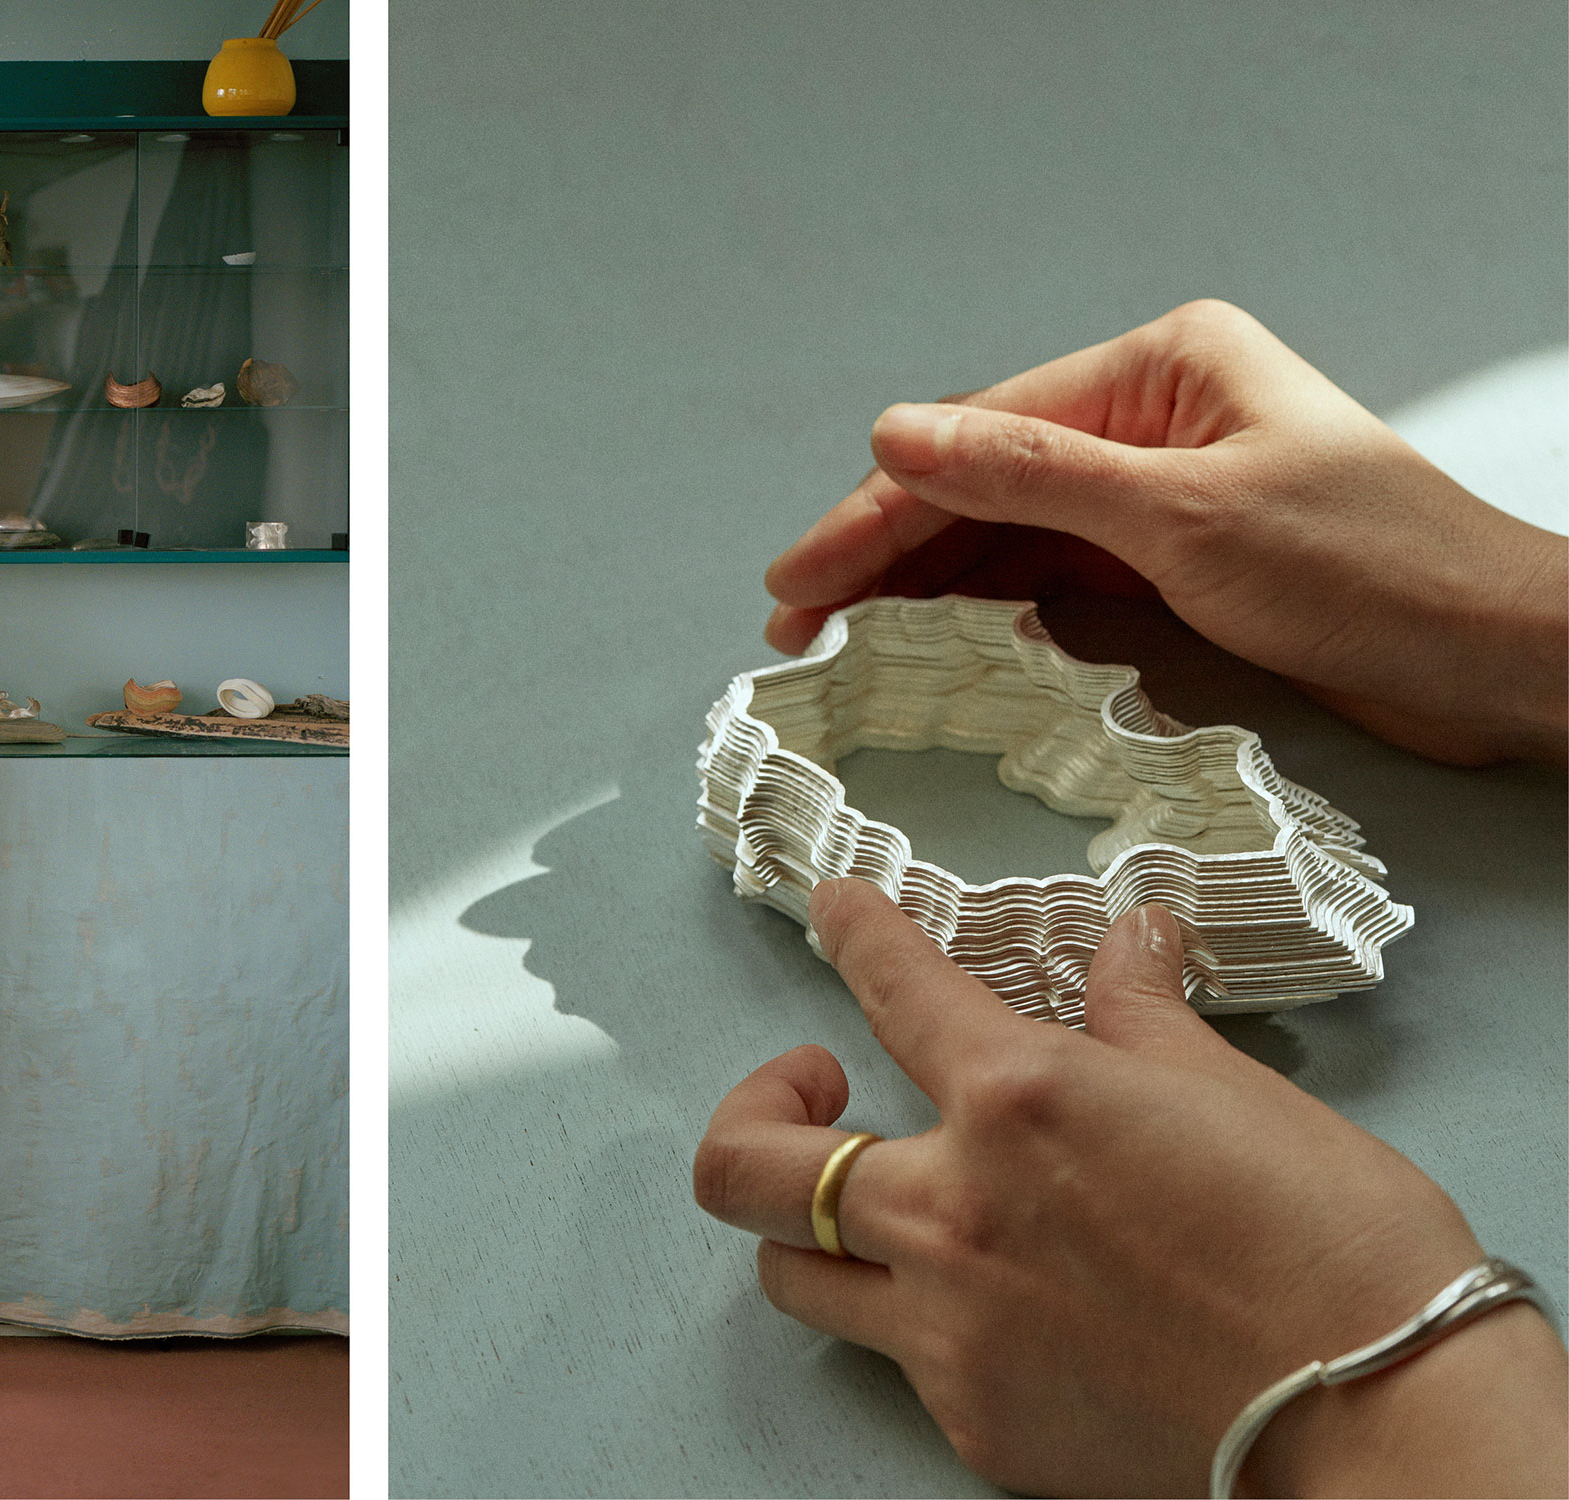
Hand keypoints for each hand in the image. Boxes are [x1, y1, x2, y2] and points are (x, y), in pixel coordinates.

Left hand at [692, 878, 1567, 1496]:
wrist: (1383, 1418)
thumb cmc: (1331, 1246)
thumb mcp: (1232, 1093)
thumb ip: (1142, 1015)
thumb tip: (1133, 937)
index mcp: (1016, 1100)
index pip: (892, 989)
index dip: (856, 934)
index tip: (836, 909)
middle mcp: (952, 1212)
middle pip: (743, 1168)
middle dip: (754, 1114)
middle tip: (816, 1090)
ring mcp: (949, 1330)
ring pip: (790, 1275)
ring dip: (811, 1227)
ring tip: (881, 1204)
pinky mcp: (974, 1422)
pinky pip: (896, 1361)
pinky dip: (920, 1321)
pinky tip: (992, 1304)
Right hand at [763, 299, 1568, 765]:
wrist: (1496, 658)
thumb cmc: (1376, 571)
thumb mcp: (1183, 518)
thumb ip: (1030, 475)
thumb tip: (897, 434)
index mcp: (1162, 369)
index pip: (979, 436)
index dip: (878, 511)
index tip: (799, 577)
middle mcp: (1156, 417)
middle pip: (983, 484)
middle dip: (886, 552)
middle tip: (795, 616)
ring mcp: (1166, 490)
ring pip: (1011, 536)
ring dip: (928, 589)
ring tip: (839, 637)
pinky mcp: (1181, 560)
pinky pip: (1058, 578)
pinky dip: (994, 611)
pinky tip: (935, 641)